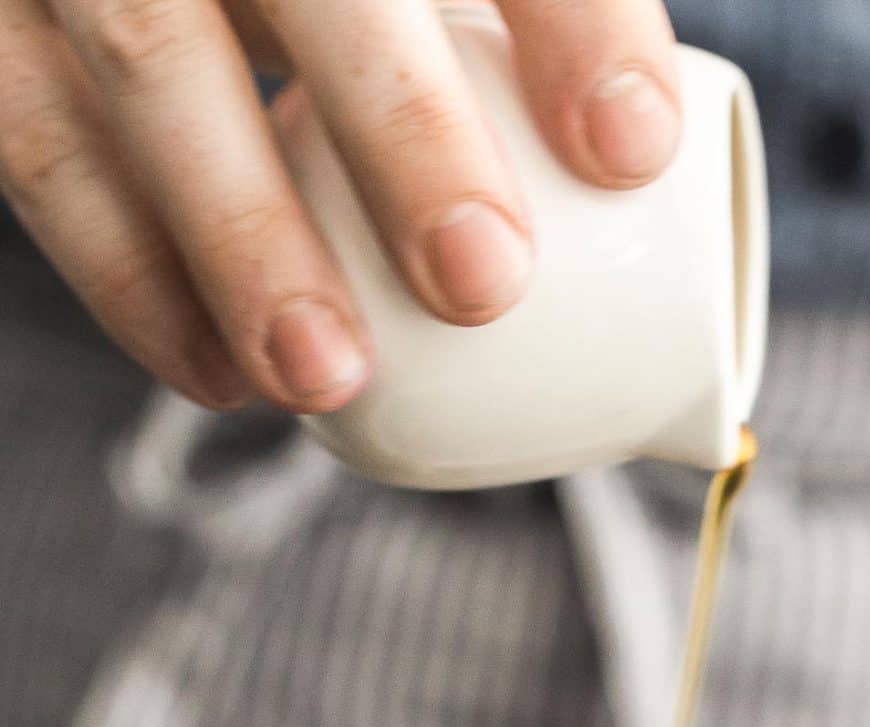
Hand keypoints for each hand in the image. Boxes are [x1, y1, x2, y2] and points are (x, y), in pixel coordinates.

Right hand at [0, 0, 680, 411]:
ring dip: (242, 235)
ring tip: (329, 375)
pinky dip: (129, 277)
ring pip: (150, 59)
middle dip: (398, 126)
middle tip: (483, 280)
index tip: (635, 151)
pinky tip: (221, 377)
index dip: (569, 15)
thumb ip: (518, 16)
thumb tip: (639, 176)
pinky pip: (38, 146)